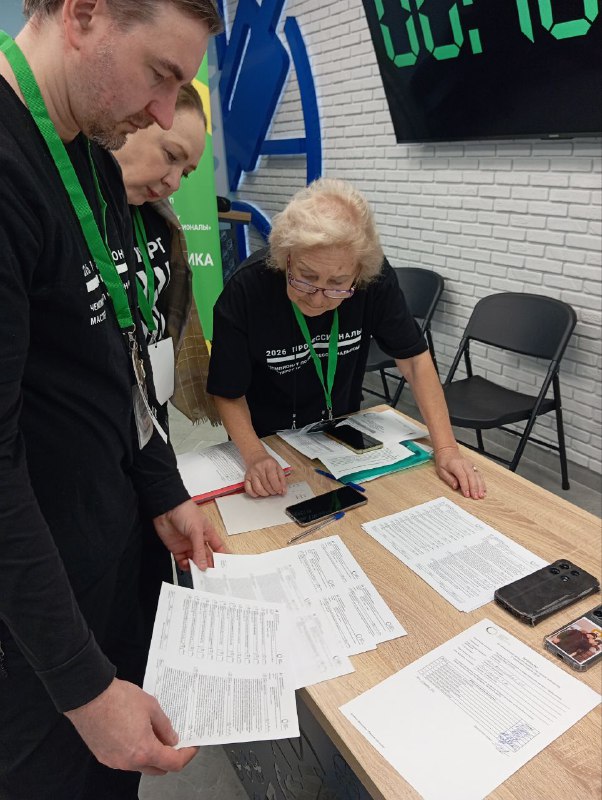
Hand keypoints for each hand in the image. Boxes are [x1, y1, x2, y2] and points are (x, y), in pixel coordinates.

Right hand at [65, 678, 196, 775]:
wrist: (89, 696)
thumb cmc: (118, 698)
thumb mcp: (151, 707)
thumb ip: (165, 726)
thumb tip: (171, 739)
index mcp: (144, 751)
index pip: (173, 763)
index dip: (186, 755)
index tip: (191, 746)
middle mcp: (129, 762)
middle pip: (157, 769)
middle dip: (169, 757)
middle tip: (174, 740)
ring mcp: (115, 761)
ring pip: (140, 765)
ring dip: (151, 755)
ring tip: (154, 733)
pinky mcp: (103, 756)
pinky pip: (125, 760)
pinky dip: (135, 752)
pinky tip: (135, 734)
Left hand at [153, 499, 227, 571]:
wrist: (166, 509)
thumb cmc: (185, 512)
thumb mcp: (197, 531)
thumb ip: (200, 549)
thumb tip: (203, 565)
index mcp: (208, 534)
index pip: (218, 548)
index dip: (223, 558)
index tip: (226, 568)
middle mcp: (199, 541)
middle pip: (207, 557)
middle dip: (209, 566)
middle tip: (211, 576)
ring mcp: (188, 546)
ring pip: (195, 561)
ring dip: (196, 567)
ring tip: (198, 572)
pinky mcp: (177, 549)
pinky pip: (182, 561)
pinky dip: (185, 566)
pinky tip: (187, 565)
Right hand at [244, 449, 286, 496]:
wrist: (256, 457)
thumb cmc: (268, 463)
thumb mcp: (278, 467)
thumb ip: (282, 480)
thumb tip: (283, 491)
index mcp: (269, 464)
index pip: (273, 479)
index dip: (277, 488)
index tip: (280, 491)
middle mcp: (259, 468)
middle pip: (266, 485)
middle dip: (272, 491)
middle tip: (274, 491)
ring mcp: (251, 473)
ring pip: (257, 488)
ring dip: (264, 494)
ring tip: (268, 492)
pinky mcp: (246, 477)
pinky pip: (248, 489)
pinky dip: (254, 494)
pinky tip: (259, 493)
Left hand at [434, 446, 485, 498]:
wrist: (448, 451)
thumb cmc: (444, 461)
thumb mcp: (441, 470)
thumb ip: (449, 478)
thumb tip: (455, 486)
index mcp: (455, 465)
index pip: (462, 476)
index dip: (465, 486)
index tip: (466, 494)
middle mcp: (465, 464)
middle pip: (471, 476)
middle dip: (474, 488)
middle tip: (475, 497)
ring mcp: (470, 465)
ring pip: (477, 476)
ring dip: (480, 486)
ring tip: (481, 495)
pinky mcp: (473, 467)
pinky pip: (479, 475)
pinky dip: (482, 483)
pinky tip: (484, 490)